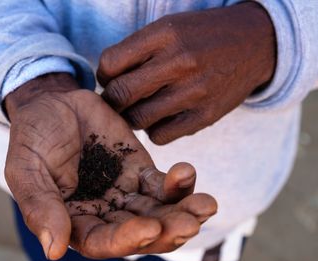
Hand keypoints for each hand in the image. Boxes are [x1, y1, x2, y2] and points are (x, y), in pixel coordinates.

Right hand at [4, 73, 216, 259]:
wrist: (53, 103)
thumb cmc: (33, 136)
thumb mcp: (26, 168)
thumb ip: (40, 206)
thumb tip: (54, 249)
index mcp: (74, 220)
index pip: (102, 241)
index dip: (125, 239)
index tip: (148, 228)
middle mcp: (104, 213)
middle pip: (140, 232)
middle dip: (166, 231)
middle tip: (189, 225)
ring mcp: (126, 192)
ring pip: (159, 211)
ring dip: (183, 211)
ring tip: (206, 205)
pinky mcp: (140, 170)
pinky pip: (164, 183)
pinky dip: (180, 182)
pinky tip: (187, 172)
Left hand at [97, 2, 275, 143]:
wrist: (255, 44)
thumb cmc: (203, 36)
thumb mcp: (170, 27)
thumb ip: (137, 50)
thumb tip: (107, 80)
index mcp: (166, 34)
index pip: (111, 63)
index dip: (103, 74)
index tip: (110, 78)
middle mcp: (180, 62)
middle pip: (121, 94)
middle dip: (111, 100)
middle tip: (118, 98)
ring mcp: (194, 92)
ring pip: (138, 119)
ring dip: (131, 116)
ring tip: (139, 107)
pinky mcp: (205, 116)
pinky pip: (161, 136)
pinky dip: (153, 130)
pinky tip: (160, 117)